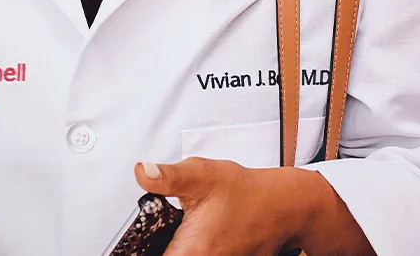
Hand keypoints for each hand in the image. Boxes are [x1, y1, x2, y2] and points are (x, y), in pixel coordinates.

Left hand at [134, 158, 372, 255]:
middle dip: (160, 245)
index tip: (136, 242)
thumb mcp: (201, 175)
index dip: (142, 250)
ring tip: (190, 227)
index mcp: (190, 252)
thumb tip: (142, 172)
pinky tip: (199, 232)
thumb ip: (167, 177)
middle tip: (165, 227)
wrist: (283, 205)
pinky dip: (194, 247)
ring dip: (178, 246)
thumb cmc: (245, 192)